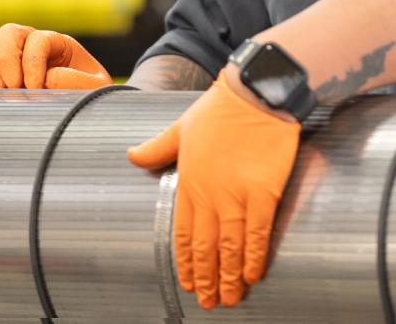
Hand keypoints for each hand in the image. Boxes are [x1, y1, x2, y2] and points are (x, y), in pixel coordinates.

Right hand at [0, 23, 112, 89]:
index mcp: (58, 42)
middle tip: (15, 88)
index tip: (36, 87)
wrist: (77, 106)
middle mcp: (30, 43)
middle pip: (8, 32)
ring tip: (2, 91)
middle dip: (7, 61)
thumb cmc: (87, 93)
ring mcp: (10, 55)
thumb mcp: (93, 86)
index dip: (32, 63)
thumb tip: (46, 78)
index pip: (37, 39)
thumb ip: (75, 80)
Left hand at [127, 69, 299, 309]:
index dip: (186, 262)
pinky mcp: (264, 192)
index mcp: (189, 181)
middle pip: (206, 248)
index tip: (188, 283)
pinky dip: (254, 258)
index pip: (183, 234)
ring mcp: (237, 195)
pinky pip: (258, 234)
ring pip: (230, 247)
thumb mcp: (182, 126)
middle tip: (208, 302)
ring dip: (229, 277)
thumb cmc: (221, 107)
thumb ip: (157, 147)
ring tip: (230, 298)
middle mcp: (210, 194)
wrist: (255, 92)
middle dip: (206, 279)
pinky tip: (254, 275)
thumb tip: (131, 155)